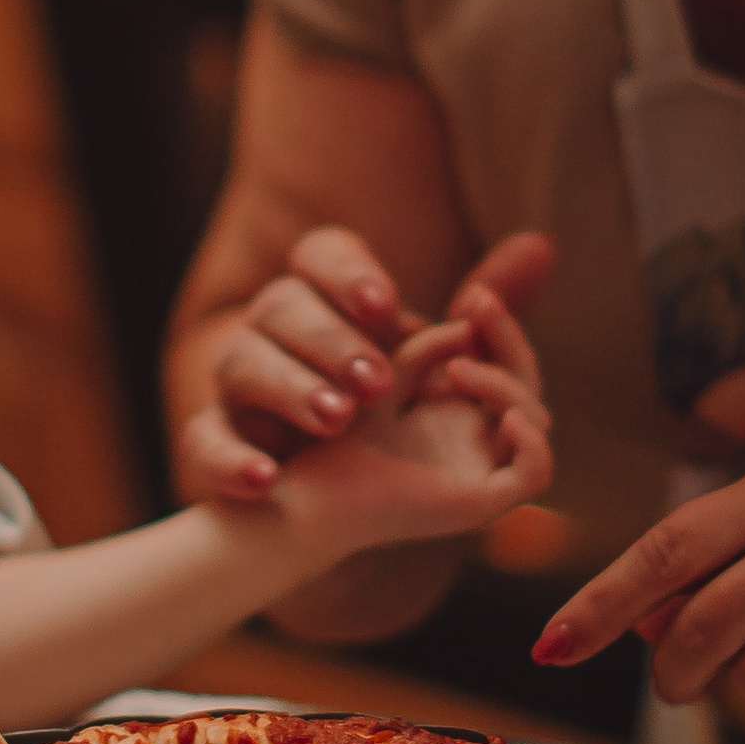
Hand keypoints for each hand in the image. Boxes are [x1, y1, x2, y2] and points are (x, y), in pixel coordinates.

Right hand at [178, 227, 555, 503]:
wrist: (313, 496)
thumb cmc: (378, 412)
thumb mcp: (437, 370)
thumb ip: (482, 317)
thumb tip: (541, 246)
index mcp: (320, 297)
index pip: (319, 255)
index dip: (348, 274)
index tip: (383, 307)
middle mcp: (270, 330)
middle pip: (281, 305)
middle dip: (332, 339)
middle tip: (380, 383)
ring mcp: (235, 388)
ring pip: (239, 363)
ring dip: (290, 388)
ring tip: (339, 420)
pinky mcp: (213, 445)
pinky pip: (203, 444)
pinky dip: (231, 460)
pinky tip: (267, 481)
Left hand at [270, 296, 553, 566]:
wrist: (315, 494)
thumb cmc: (344, 441)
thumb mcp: (387, 376)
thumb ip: (426, 349)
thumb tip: (467, 328)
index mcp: (464, 416)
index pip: (505, 365)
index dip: (498, 329)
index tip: (473, 296)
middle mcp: (481, 446)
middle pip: (526, 386)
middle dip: (508, 339)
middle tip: (478, 304)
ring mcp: (484, 475)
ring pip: (533, 421)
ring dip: (505, 384)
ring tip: (456, 368)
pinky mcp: (480, 505)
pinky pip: (534, 476)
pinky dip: (533, 444)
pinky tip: (505, 416)